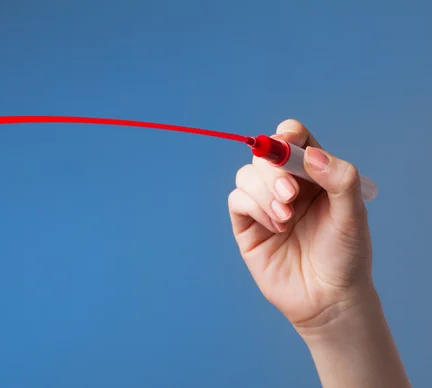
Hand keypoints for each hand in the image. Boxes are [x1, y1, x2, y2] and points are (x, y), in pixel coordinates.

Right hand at [228, 119, 372, 330]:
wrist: (328, 299)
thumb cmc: (345, 255)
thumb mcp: (353, 214)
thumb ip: (340, 178)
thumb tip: (311, 154)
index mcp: (314, 175)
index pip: (293, 138)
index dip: (287, 134)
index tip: (287, 143)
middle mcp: (286, 185)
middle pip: (264, 155)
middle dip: (274, 171)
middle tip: (291, 196)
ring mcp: (264, 205)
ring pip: (247, 175)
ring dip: (264, 192)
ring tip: (286, 219)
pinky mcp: (247, 225)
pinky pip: (237, 200)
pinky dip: (254, 208)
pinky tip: (276, 227)